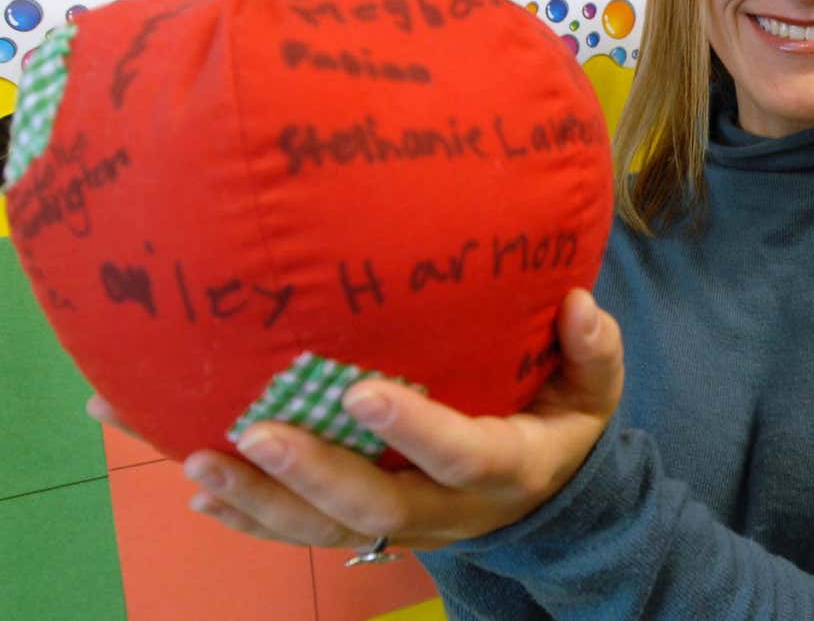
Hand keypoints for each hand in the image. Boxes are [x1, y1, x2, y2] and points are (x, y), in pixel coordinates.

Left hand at [89, 288, 623, 551]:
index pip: (461, 456)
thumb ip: (593, 350)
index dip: (413, 432)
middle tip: (254, 431)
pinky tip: (199, 490)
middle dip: (312, 474)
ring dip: (261, 500)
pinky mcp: (368, 529)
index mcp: (507, 466)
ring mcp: (404, 526)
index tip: (359, 392)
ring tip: (197, 462)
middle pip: (377, 507)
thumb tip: (578, 303)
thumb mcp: (594, 389)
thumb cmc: (560, 421)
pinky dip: (251, 516)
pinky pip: (305, 532)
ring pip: (328, 529)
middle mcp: (449, 510)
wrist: (545, 493)